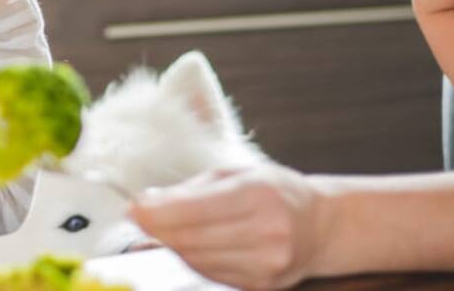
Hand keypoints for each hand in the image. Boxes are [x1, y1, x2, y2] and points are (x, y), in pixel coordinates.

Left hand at [129, 164, 328, 289]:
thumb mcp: (234, 174)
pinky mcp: (261, 285)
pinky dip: (192, 259)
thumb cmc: (272, 190)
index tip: (133, 208)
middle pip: (191, 239)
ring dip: (172, 245)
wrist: (319, 225)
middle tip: (139, 217)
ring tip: (165, 228)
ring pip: (196, 260)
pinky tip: (190, 243)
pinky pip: (210, 274)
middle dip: (157, 229)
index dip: (157, 212)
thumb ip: (191, 189)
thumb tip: (147, 202)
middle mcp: (266, 231)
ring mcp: (266, 263)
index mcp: (257, 194)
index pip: (194, 210)